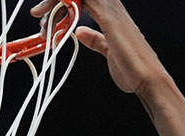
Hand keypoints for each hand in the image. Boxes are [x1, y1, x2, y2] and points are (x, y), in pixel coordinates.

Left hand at [30, 0, 166, 95]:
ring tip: (43, 20)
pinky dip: (68, 0)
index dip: (61, 2)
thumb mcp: (108, 51)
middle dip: (54, 1)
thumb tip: (80, 32)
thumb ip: (95, 40)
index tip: (45, 17)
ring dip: (57, 1)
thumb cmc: (132, 68)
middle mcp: (111, 7)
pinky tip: (55, 9)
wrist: (147, 79)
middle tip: (37, 15)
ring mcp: (111, 11)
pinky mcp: (109, 19)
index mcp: (110, 13)